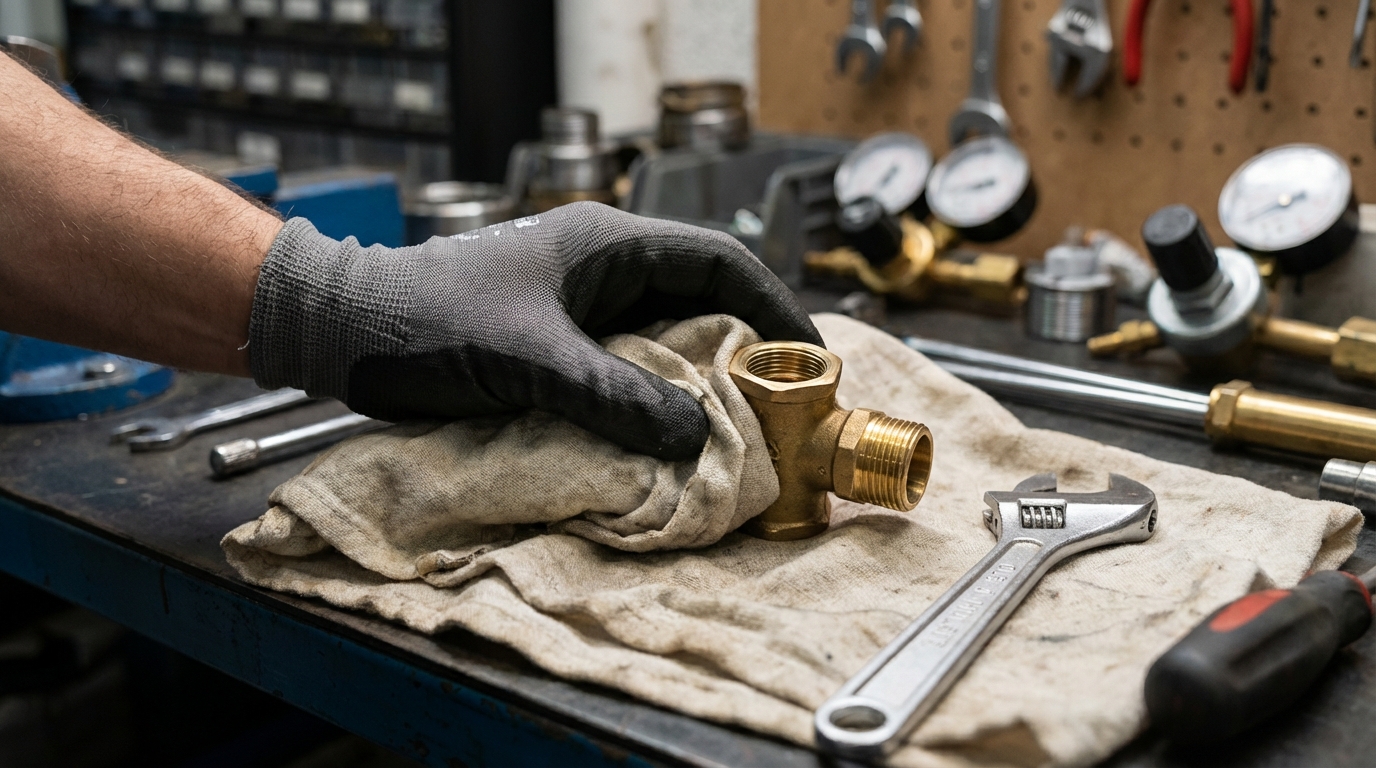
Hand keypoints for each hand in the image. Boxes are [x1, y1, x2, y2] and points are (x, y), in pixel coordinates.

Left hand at [249, 202, 821, 459]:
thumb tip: (694, 434)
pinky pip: (628, 369)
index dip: (774, 306)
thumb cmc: (430, 322)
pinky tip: (670, 441)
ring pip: (667, 340)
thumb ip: (614, 396)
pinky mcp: (559, 342)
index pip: (720, 263)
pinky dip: (656, 401)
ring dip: (701, 382)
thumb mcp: (529, 360)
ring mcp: (582, 306)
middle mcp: (605, 269)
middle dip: (746, 352)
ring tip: (739, 433)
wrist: (346, 329)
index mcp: (609, 245)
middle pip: (702, 303)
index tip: (811, 357)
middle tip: (784, 408)